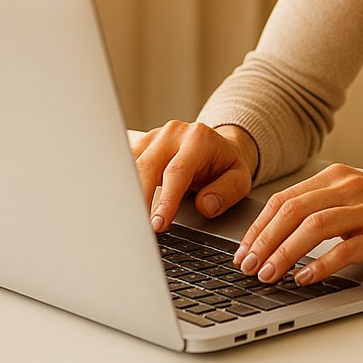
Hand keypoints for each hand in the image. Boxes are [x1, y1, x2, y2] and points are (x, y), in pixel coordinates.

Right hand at [131, 120, 257, 231]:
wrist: (218, 147)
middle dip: (140, 200)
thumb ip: (227, 192)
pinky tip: (123, 206)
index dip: (166, 200)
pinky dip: (123, 186)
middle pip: (148, 167)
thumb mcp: (240, 178)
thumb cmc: (226, 165)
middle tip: (139, 228)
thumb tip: (205, 206)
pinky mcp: (142, 145)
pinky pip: (125, 165)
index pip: (177, 172)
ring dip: (127, 194)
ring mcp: (154, 137)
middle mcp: (174, 134)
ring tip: (128, 220)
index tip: (158, 224)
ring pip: (132, 166)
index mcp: (199, 139)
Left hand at [233, 163, 362, 284]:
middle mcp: (350, 187)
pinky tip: (305, 278)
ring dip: (283, 253)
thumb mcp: (360, 197)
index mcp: (339, 177)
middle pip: (291, 211)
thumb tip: (282, 233)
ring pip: (312, 227)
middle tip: (246, 266)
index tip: (243, 250)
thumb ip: (326, 206)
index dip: (258, 226)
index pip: (284, 199)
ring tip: (267, 275)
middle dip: (262, 241)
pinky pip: (344, 249)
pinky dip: (319, 265)